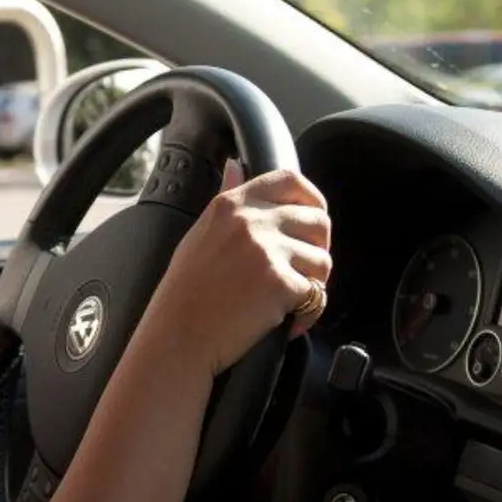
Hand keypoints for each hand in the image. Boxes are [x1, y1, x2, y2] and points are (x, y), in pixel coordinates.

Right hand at [136, 164, 331, 376]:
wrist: (178, 336)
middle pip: (317, 220)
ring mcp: (267, 252)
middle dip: (318, 247)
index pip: (289, 180)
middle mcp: (251, 222)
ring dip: (313, 283)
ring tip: (288, 299)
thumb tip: (235, 165)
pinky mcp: (280, 284)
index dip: (311, 197)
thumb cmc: (185, 292)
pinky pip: (317, 295)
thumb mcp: (200, 233)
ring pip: (323, 260)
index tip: (313, 216)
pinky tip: (286, 321)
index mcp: (231, 205)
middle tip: (302, 269)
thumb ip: (225, 198)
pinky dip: (307, 313)